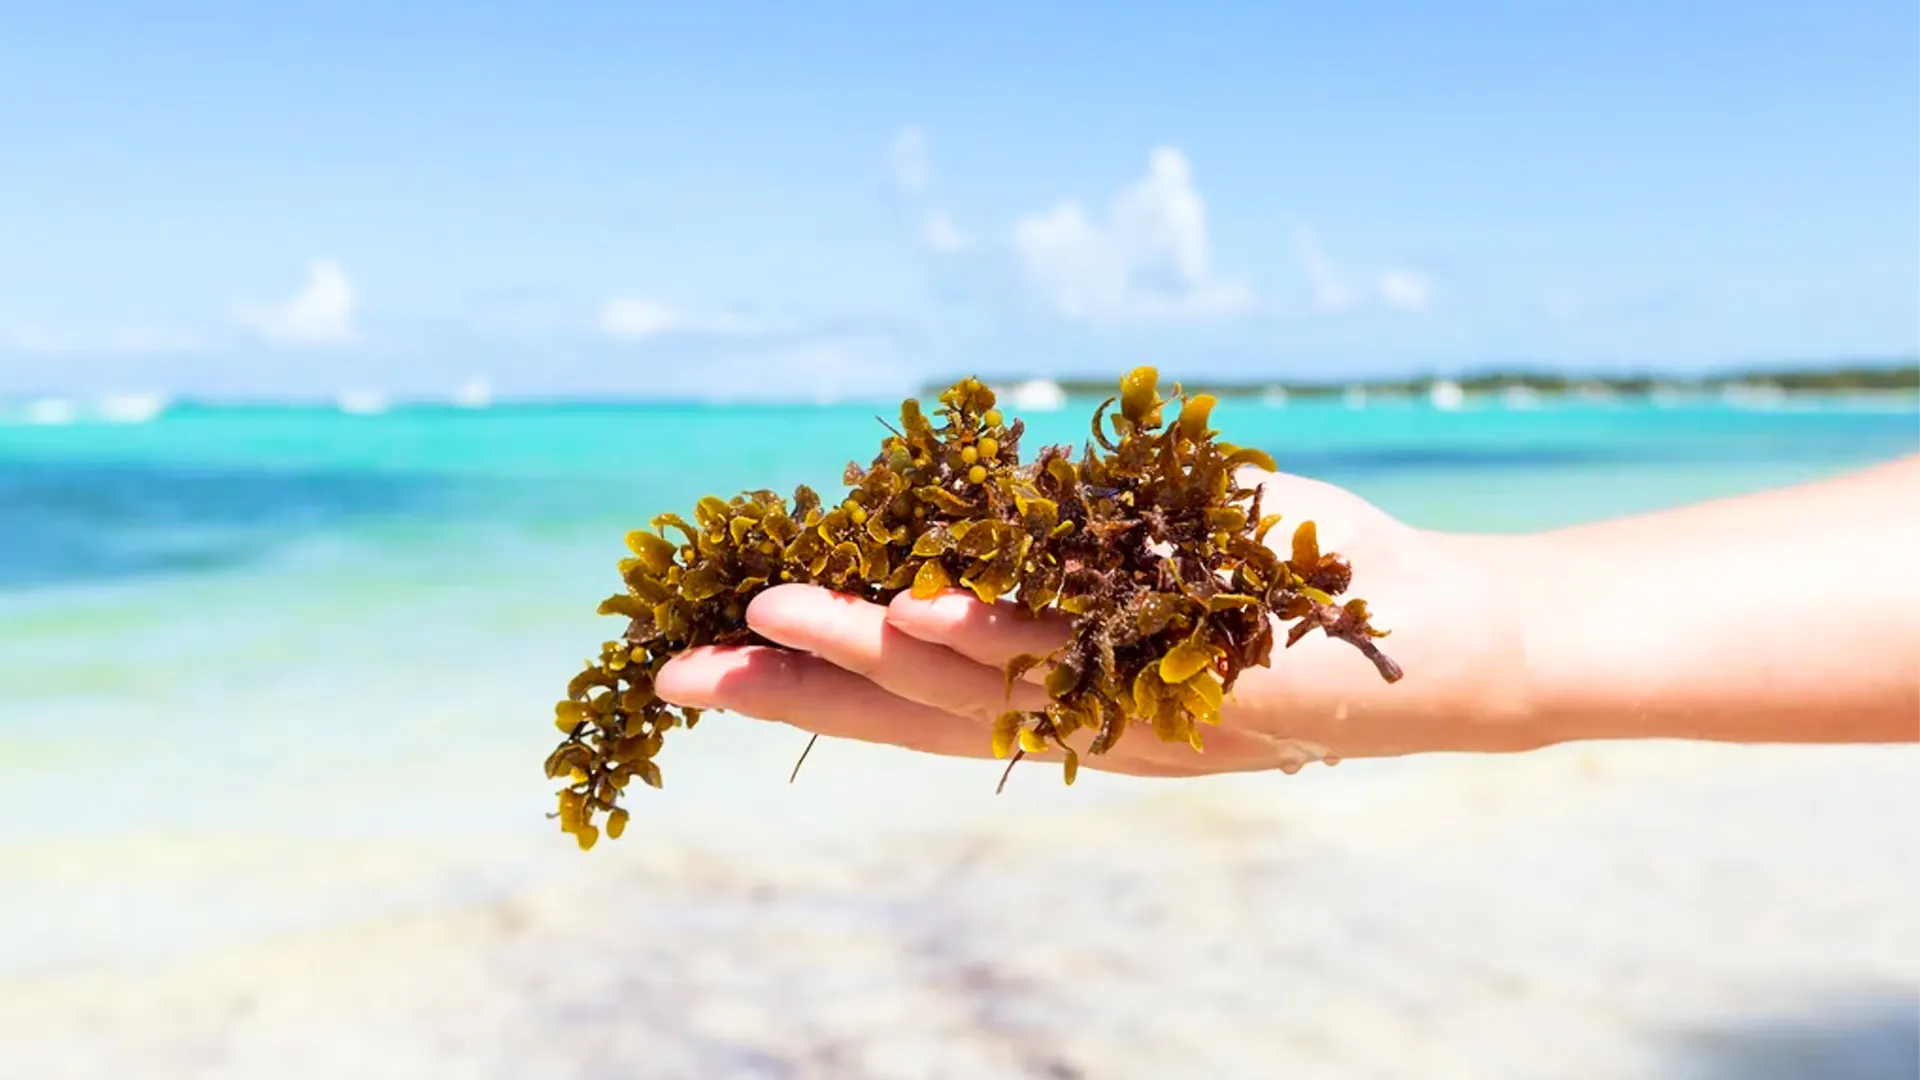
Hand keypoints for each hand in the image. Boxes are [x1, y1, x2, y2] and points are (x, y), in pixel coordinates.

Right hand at [654, 469, 1532, 778]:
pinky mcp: (1191, 684)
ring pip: (976, 690)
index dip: (810, 686)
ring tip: (766, 616)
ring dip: (867, 653)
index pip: (913, 706)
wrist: (1452, 645)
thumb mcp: (1160, 564)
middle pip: (913, 717)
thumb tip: (965, 503)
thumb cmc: (1304, 591)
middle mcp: (1079, 727)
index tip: (714, 652)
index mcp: (1061, 706)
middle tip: (676, 676)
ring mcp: (1129, 712)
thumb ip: (1065, 551)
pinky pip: (1077, 659)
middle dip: (794, 694)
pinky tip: (913, 610)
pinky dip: (995, 635)